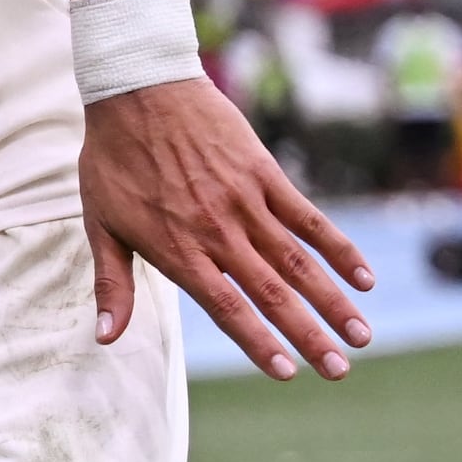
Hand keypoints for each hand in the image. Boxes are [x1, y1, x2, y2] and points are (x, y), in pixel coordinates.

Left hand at [81, 75, 373, 380]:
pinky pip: (308, 217)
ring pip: (298, 262)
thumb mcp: (99, 224)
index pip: (226, 307)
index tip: (286, 373)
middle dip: (309, 336)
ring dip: (333, 301)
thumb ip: (111, 285)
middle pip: (272, 293)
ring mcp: (246, 202)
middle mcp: (218, 231)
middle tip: (340, 370)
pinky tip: (363, 277)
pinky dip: (337, 248)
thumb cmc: (112, 160)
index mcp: (178, 250)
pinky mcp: (264, 174)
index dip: (257, 341)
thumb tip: (105, 338)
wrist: (137, 88)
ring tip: (363, 336)